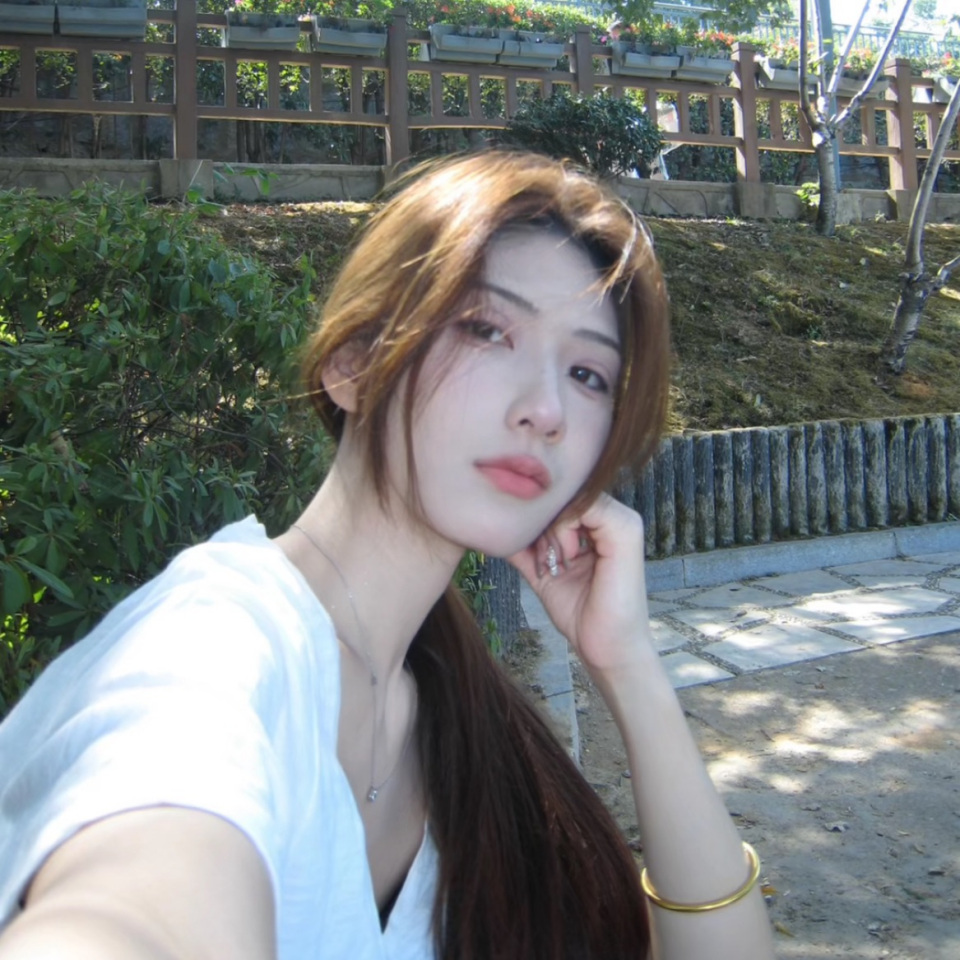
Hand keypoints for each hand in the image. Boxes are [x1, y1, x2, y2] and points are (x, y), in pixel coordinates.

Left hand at [508, 494, 654, 677]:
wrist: (605, 648)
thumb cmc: (579, 612)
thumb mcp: (543, 571)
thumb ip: (526, 548)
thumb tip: (495, 529)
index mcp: (599, 523)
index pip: (559, 498)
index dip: (539, 520)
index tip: (537, 555)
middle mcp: (614, 516)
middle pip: (562, 497)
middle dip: (543, 527)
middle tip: (547, 562)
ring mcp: (624, 521)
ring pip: (568, 501)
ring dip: (552, 532)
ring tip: (557, 565)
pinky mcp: (626, 531)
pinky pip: (583, 508)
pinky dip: (562, 533)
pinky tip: (565, 560)